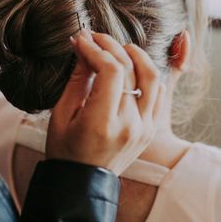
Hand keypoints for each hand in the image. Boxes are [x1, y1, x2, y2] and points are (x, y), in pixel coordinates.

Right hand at [46, 30, 164, 175]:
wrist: (82, 184)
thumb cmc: (65, 149)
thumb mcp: (62, 113)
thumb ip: (77, 78)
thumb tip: (83, 44)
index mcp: (102, 123)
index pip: (111, 71)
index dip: (97, 49)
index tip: (82, 40)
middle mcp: (129, 125)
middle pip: (131, 69)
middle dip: (111, 46)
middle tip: (95, 37)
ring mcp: (144, 128)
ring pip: (152, 77)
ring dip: (136, 55)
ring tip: (119, 48)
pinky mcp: (151, 129)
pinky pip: (159, 93)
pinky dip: (148, 76)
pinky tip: (132, 70)